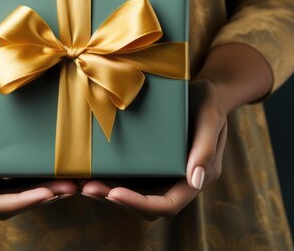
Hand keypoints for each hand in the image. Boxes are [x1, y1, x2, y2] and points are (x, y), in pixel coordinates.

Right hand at [0, 73, 77, 219]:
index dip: (18, 202)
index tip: (47, 193)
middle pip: (5, 204)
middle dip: (38, 199)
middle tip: (70, 188)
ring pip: (14, 195)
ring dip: (42, 192)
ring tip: (71, 183)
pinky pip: (16, 180)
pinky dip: (37, 180)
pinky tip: (58, 172)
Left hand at [80, 79, 227, 219]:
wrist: (200, 89)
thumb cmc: (208, 101)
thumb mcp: (211, 117)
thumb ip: (205, 148)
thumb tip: (195, 181)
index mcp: (194, 179)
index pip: (167, 205)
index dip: (140, 204)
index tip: (115, 194)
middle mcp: (175, 182)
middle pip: (143, 204)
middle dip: (114, 199)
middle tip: (88, 187)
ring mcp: (159, 173)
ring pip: (131, 192)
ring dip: (106, 191)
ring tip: (82, 181)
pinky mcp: (146, 161)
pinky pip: (127, 175)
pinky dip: (108, 176)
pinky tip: (88, 168)